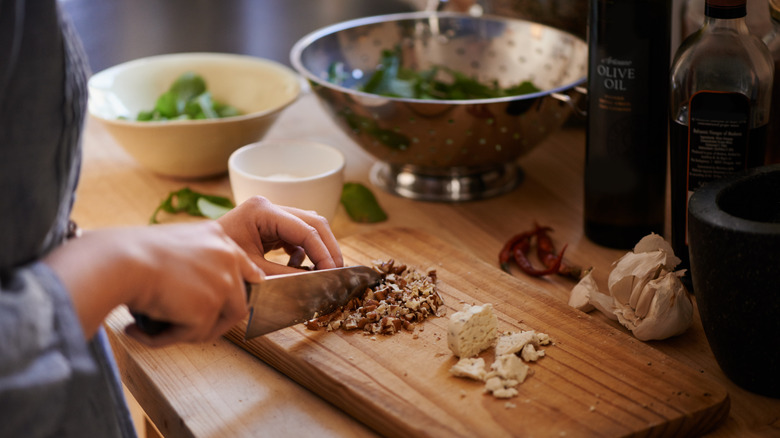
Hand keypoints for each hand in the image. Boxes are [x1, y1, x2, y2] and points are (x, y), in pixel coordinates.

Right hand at [45, 221, 262, 345]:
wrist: (119, 261)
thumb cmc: (131, 252)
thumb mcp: (172, 247)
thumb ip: (192, 264)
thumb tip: (194, 294)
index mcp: (217, 238)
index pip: (245, 268)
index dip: (238, 289)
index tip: (228, 303)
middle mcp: (227, 259)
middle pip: (237, 302)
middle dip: (213, 320)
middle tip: (183, 329)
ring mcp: (222, 284)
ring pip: (219, 323)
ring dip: (192, 332)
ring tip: (159, 332)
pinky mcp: (208, 308)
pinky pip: (192, 335)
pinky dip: (166, 339)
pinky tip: (140, 332)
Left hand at [217, 196, 343, 274]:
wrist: (196, 263)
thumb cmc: (218, 265)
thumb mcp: (255, 272)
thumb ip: (288, 276)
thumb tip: (318, 282)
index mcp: (261, 211)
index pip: (305, 229)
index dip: (323, 252)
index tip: (333, 273)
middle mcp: (267, 206)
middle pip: (313, 222)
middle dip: (328, 248)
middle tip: (337, 272)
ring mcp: (269, 214)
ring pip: (308, 227)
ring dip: (318, 249)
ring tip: (322, 271)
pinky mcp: (269, 225)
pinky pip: (297, 235)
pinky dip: (304, 252)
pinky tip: (297, 268)